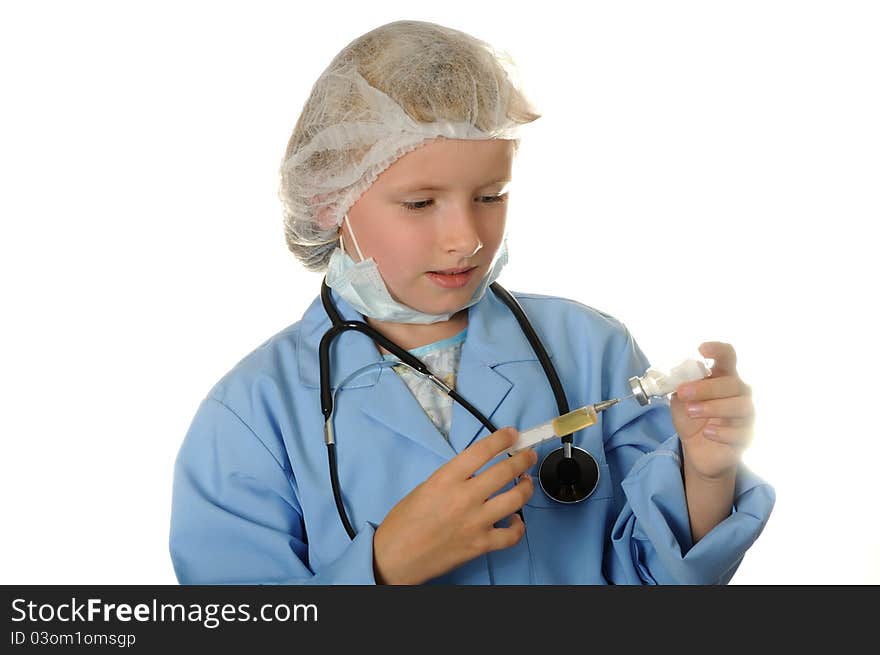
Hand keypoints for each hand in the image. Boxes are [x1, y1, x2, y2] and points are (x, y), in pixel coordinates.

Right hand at [372, 427, 535, 584]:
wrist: (394, 558)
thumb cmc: (403, 523)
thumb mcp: (424, 488)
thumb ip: (452, 478)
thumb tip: (475, 471)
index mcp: (446, 479)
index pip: (482, 451)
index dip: (502, 438)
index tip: (512, 433)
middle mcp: (464, 497)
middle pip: (505, 471)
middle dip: (522, 459)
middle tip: (528, 455)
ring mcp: (475, 522)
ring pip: (515, 499)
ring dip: (526, 487)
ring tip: (526, 482)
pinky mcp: (480, 545)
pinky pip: (512, 535)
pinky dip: (519, 526)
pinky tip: (516, 520)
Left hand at [670, 342, 754, 479]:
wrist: (697, 450)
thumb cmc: (692, 418)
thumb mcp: (680, 400)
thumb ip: (680, 386)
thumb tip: (677, 375)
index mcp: (722, 378)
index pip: (728, 357)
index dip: (718, 350)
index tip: (701, 349)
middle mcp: (739, 393)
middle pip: (732, 383)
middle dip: (706, 387)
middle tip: (683, 392)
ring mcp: (746, 415)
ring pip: (741, 406)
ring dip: (713, 407)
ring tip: (691, 412)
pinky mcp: (746, 437)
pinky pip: (742, 433)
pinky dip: (723, 432)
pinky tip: (708, 433)